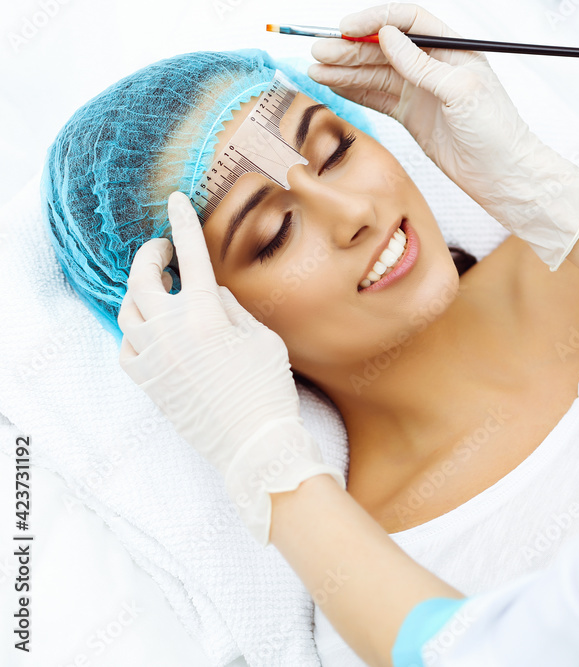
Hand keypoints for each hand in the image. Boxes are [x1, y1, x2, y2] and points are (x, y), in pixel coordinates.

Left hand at [118, 191, 345, 545]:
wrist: (254, 445)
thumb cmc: (268, 392)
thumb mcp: (263, 340)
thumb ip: (233, 308)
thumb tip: (210, 292)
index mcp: (203, 317)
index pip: (189, 256)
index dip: (183, 223)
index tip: (176, 200)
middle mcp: (170, 333)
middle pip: (142, 279)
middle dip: (149, 256)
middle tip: (161, 248)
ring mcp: (153, 359)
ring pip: (127, 313)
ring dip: (139, 292)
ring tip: (155, 287)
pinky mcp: (147, 384)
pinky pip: (126, 347)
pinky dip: (134, 332)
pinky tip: (150, 331)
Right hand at [308, 3, 578, 269]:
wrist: (503, 176)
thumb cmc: (497, 132)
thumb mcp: (460, 92)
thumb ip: (422, 64)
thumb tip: (389, 36)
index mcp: (453, 49)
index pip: (409, 21)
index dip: (376, 20)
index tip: (347, 29)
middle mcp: (434, 66)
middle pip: (385, 47)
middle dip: (350, 48)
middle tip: (319, 51)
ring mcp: (421, 91)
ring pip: (375, 73)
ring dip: (345, 70)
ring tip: (316, 68)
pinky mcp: (412, 116)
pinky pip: (377, 97)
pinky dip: (354, 91)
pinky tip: (333, 84)